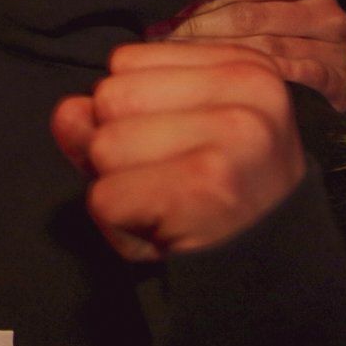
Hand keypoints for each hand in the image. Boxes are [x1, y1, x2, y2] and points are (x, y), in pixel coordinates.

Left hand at [52, 42, 305, 260]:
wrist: (276, 282)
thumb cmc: (220, 205)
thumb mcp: (173, 139)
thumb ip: (113, 114)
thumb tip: (69, 113)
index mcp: (243, 66)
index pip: (124, 63)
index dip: (131, 117)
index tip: (181, 153)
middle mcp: (248, 88)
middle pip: (109, 98)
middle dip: (120, 151)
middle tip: (173, 187)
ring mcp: (232, 133)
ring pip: (103, 146)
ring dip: (120, 191)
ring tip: (171, 209)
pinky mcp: (207, 184)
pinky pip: (105, 198)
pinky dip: (120, 229)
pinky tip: (166, 236)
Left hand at [156, 0, 345, 112]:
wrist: (302, 91)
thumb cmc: (264, 30)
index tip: (165, 2)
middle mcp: (329, 10)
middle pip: (252, 16)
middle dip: (198, 25)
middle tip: (157, 31)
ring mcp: (336, 47)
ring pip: (265, 48)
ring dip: (214, 52)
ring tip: (173, 54)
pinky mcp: (339, 80)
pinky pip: (296, 76)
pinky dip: (262, 75)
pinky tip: (226, 76)